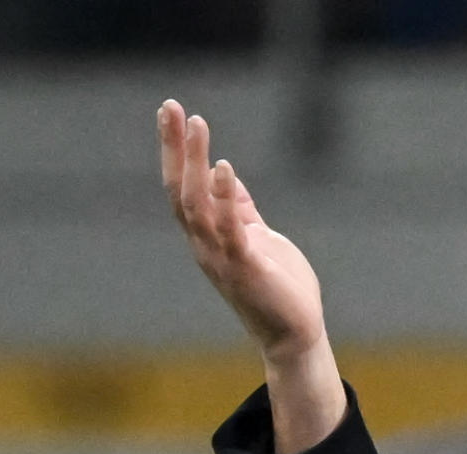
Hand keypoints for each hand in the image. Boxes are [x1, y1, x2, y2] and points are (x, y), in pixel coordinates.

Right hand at [157, 100, 346, 453]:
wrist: (295, 335)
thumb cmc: (279, 288)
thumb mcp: (258, 238)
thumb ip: (240, 209)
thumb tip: (227, 176)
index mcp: (207, 237)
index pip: (182, 187)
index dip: (176, 151)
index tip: (173, 113)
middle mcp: (205, 246)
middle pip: (179, 190)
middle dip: (175, 148)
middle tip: (170, 107)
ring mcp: (222, 258)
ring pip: (197, 205)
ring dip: (195, 163)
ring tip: (197, 124)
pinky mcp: (246, 267)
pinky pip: (230, 228)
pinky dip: (224, 197)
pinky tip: (224, 167)